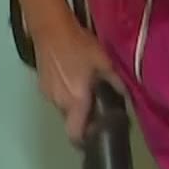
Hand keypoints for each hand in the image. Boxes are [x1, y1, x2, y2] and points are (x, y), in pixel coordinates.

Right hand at [32, 16, 121, 144]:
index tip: (95, 135)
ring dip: (73, 102)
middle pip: (71, 120)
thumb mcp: (104, 62)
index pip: (75, 134)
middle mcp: (59, 102)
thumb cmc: (78, 46)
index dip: (85, 139)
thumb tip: (127, 95)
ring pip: (63, 107)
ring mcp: (47, 93)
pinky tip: (71, 76)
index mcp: (75, 101)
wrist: (50, 28)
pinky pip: (56, 95)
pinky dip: (65, 91)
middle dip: (83, 116)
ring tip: (84, 85)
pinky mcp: (41, 83)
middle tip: (96, 103)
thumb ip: (116, 82)